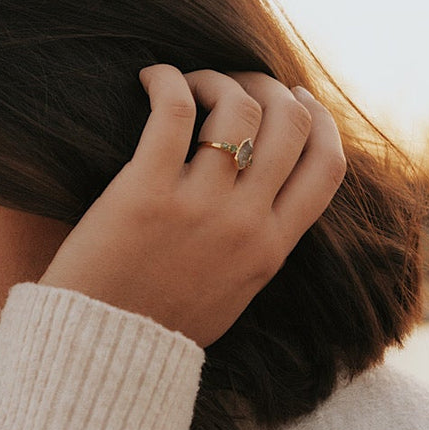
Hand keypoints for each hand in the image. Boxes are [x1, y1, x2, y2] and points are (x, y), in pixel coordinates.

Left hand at [38, 66, 345, 349]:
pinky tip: (151, 78)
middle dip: (269, 87)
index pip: (327, 166)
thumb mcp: (234, 290)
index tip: (298, 97)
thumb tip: (269, 197)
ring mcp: (198, 206)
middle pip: (289, 124)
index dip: (319, 119)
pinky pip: (173, 110)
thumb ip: (259, 244)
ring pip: (239, 108)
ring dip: (218, 80)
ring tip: (190, 83)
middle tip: (236, 83)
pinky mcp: (146, 190)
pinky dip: (167, 80)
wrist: (101, 351)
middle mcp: (245, 224)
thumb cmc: (160, 322)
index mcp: (272, 249)